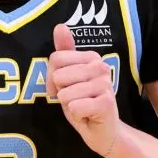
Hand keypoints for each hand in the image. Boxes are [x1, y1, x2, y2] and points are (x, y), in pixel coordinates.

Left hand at [47, 24, 119, 156]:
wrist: (103, 131)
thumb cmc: (84, 102)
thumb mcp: (68, 77)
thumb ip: (64, 53)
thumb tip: (60, 26)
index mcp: (91, 57)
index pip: (55, 59)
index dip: (51, 78)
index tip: (62, 88)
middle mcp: (101, 67)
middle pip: (58, 75)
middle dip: (60, 92)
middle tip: (75, 99)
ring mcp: (105, 84)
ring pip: (65, 93)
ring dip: (69, 105)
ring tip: (82, 107)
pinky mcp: (106, 103)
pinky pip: (74, 107)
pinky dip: (76, 115)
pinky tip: (87, 115)